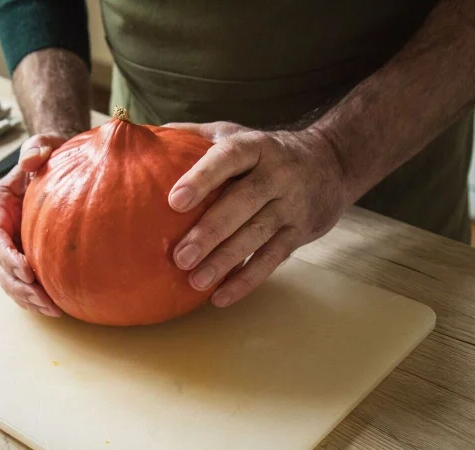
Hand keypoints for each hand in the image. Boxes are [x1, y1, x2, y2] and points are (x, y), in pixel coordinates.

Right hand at [0, 133, 65, 316]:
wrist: (53, 163)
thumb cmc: (49, 153)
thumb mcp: (44, 144)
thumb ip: (37, 147)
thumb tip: (30, 160)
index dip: (8, 257)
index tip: (28, 271)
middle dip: (20, 286)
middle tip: (45, 299)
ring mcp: (3, 244)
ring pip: (7, 278)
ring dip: (27, 298)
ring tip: (53, 310)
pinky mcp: (17, 256)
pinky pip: (19, 281)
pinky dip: (32, 297)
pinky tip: (54, 307)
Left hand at [166, 121, 347, 307]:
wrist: (332, 163)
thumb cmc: (264, 151)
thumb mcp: (235, 133)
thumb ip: (193, 136)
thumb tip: (142, 138)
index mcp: (256, 147)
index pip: (229, 159)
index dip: (202, 178)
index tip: (174, 200)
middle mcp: (277, 174)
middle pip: (244, 203)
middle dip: (210, 231)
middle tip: (180, 257)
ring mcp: (292, 205)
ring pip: (258, 235)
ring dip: (226, 261)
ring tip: (195, 281)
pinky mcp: (300, 232)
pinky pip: (272, 259)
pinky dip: (247, 280)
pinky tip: (220, 297)